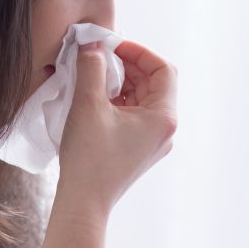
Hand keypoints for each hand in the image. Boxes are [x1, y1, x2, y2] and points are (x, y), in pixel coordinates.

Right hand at [54, 38, 177, 220]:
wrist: (83, 202)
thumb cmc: (89, 157)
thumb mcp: (88, 104)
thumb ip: (92, 68)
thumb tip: (93, 44)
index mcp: (163, 117)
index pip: (163, 69)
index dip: (139, 52)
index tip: (112, 45)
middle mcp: (165, 129)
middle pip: (154, 83)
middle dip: (127, 65)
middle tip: (99, 56)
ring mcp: (153, 142)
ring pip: (143, 99)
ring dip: (121, 83)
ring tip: (93, 75)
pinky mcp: (139, 149)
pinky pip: (134, 115)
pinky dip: (118, 101)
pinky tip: (94, 98)